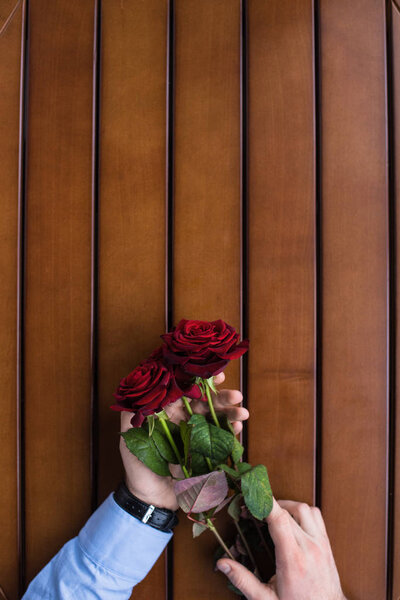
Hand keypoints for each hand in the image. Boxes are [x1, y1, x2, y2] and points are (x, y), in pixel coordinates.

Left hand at [119, 372, 247, 509]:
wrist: (150, 499)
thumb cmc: (137, 467)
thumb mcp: (129, 439)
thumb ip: (131, 415)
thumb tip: (139, 391)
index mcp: (167, 412)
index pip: (185, 391)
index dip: (200, 382)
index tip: (215, 374)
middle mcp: (184, 419)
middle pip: (205, 402)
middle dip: (221, 397)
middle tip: (236, 394)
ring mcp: (197, 435)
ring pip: (216, 417)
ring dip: (231, 412)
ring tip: (243, 412)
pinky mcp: (206, 451)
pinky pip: (221, 438)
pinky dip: (231, 431)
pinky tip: (238, 428)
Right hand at [217, 499, 345, 599]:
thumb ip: (243, 580)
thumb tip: (222, 564)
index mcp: (292, 560)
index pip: (279, 519)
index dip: (264, 503)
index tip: (250, 497)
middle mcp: (309, 547)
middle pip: (287, 511)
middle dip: (267, 506)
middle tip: (252, 513)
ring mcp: (320, 544)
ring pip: (304, 508)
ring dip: (286, 506)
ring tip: (272, 515)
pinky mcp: (326, 543)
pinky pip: (315, 515)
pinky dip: (302, 511)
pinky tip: (291, 521)